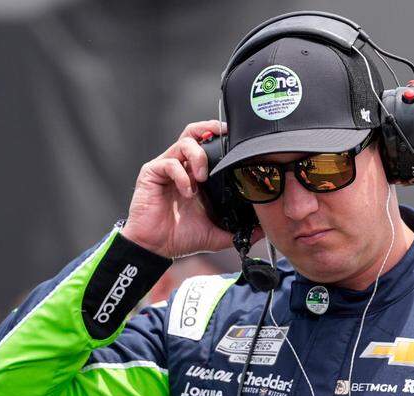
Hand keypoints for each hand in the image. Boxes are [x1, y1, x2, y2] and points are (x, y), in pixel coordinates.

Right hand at [121, 120, 259, 257]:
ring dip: (198, 156)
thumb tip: (262, 232)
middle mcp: (182, 167)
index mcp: (196, 175)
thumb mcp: (216, 234)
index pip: (209, 146)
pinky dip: (182, 175)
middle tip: (223, 138)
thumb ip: (237, 231)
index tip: (238, 141)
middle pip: (194, 132)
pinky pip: (169, 163)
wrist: (155, 248)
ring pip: (184, 142)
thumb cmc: (180, 237)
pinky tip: (188, 192)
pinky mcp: (151, 173)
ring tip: (203, 177)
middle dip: (210, 130)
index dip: (222, 139)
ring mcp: (166, 168)